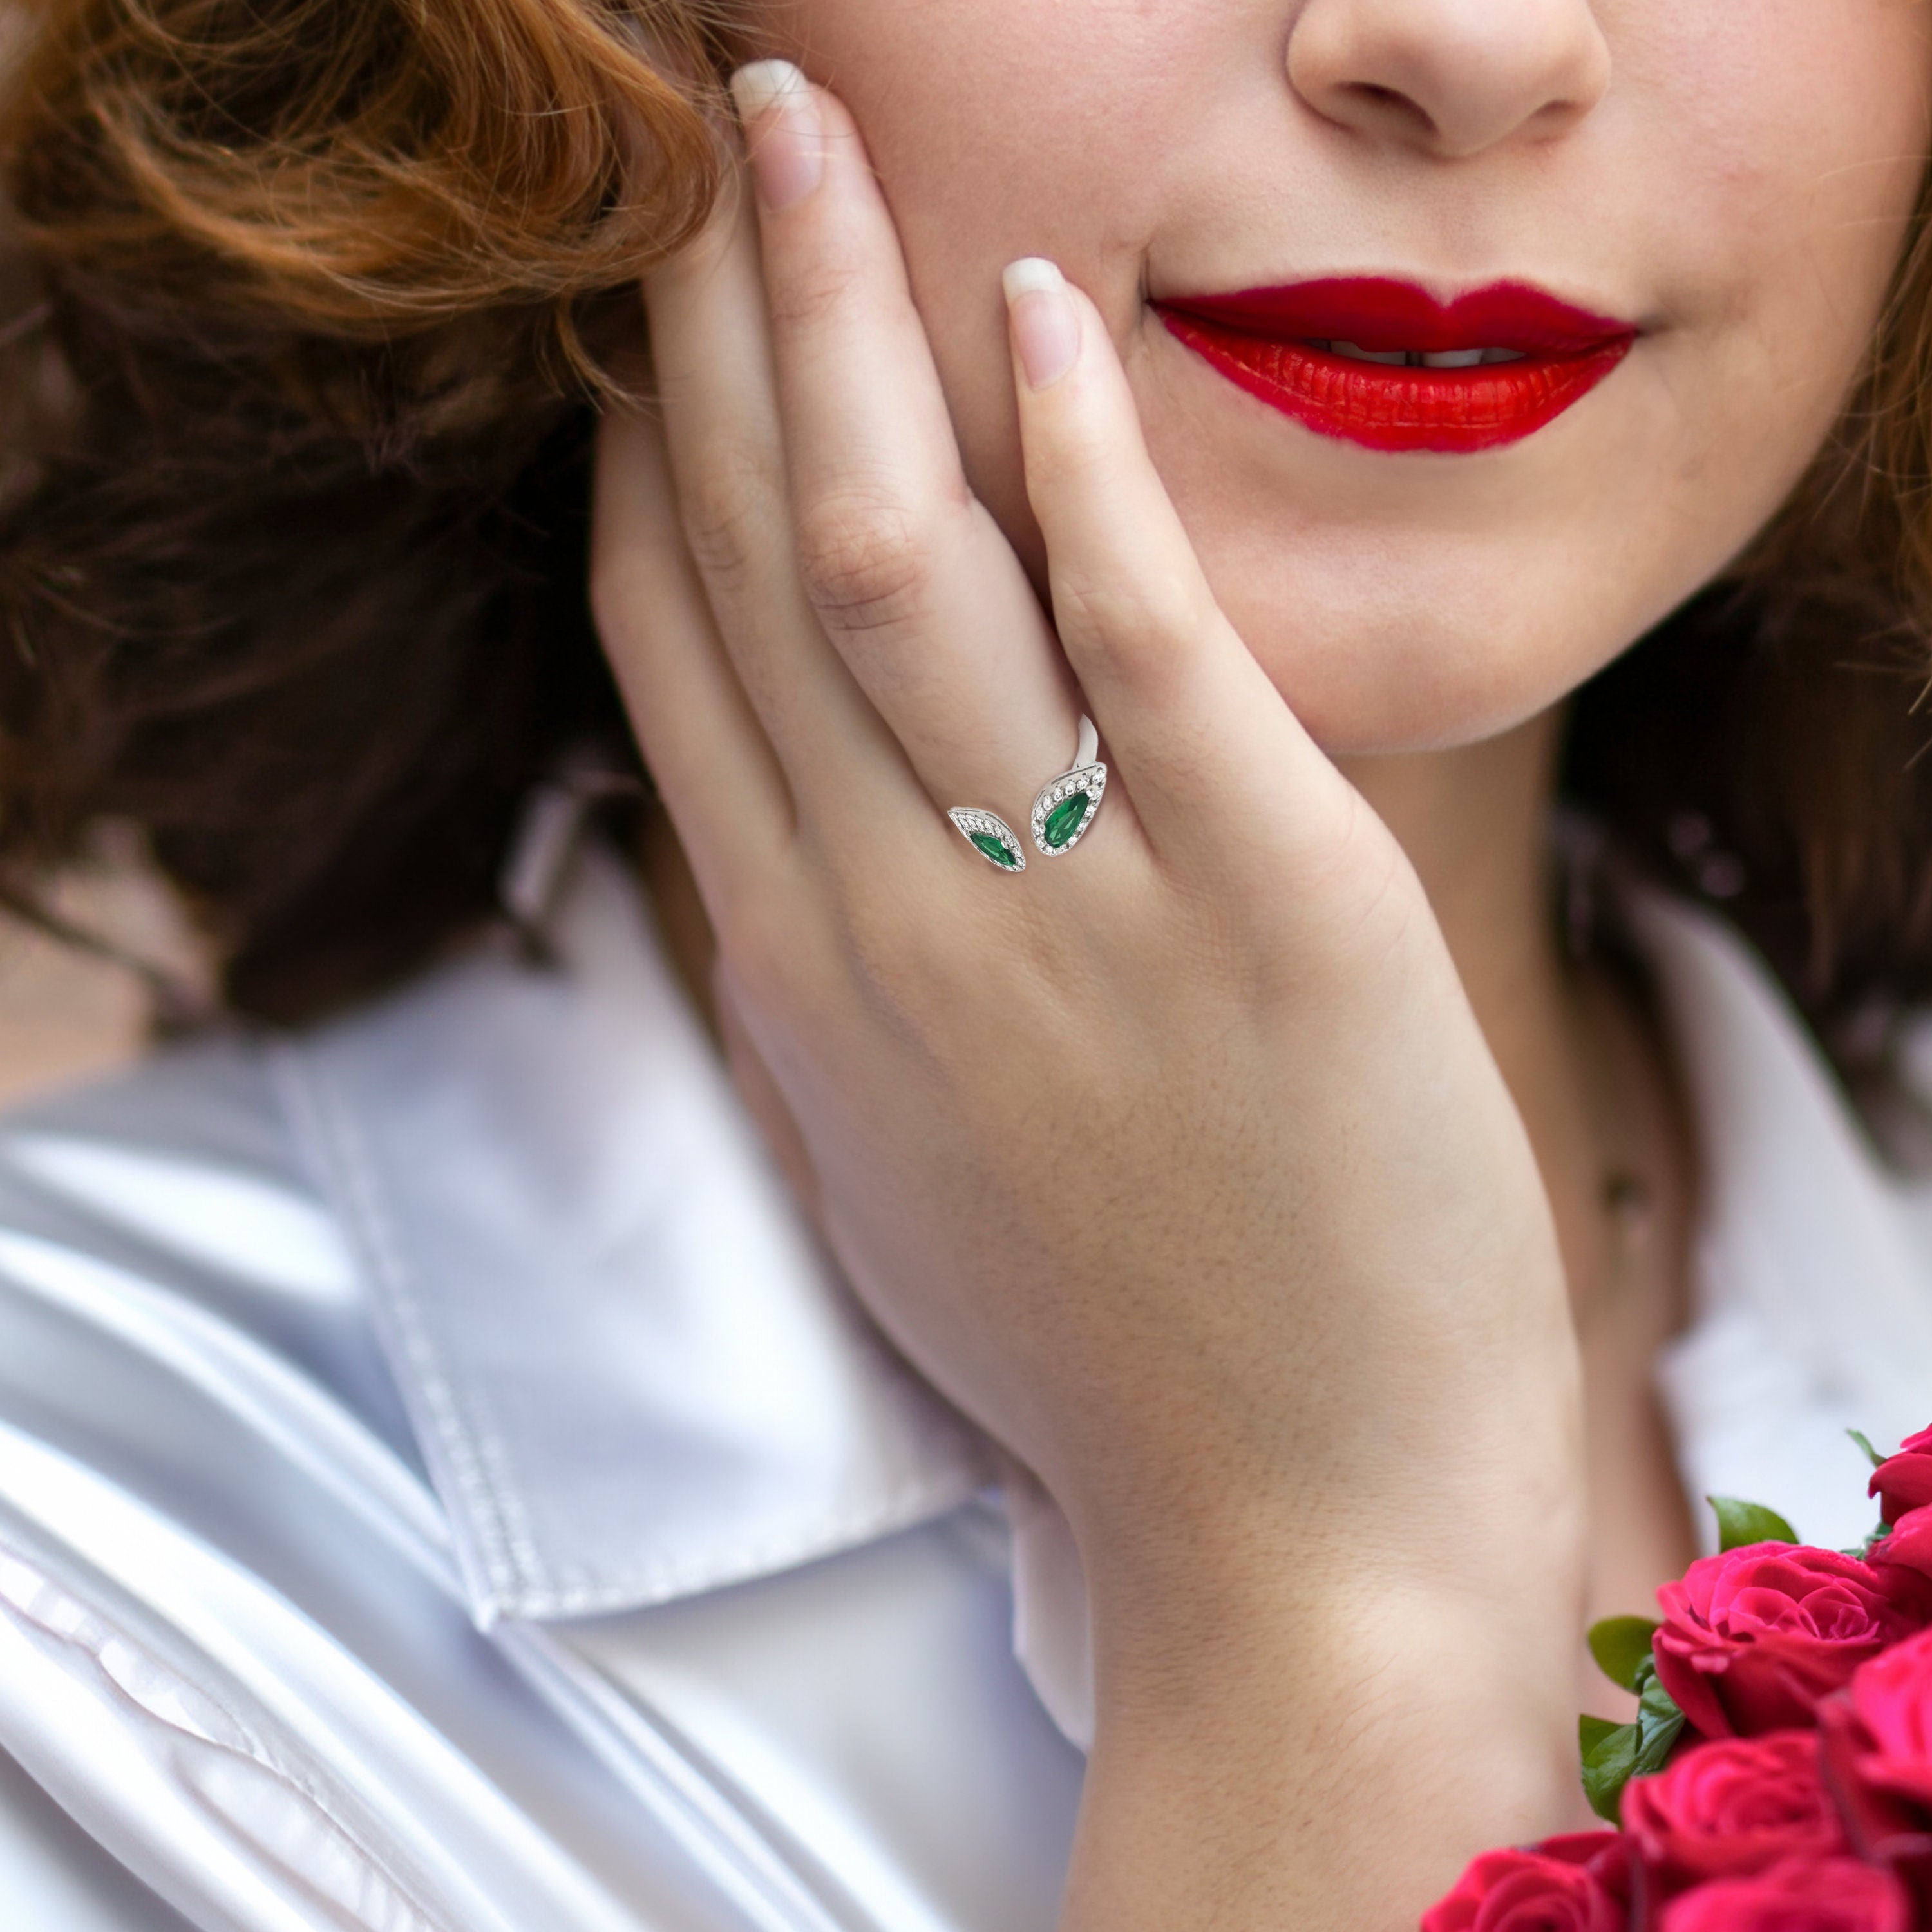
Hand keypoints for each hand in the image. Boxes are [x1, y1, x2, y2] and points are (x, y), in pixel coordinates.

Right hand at [593, 63, 1585, 1927]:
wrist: (1286, 1530)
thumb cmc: (1104, 1335)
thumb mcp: (900, 1144)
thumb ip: (841, 950)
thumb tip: (808, 779)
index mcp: (797, 966)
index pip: (670, 645)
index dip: (648, 447)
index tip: (652, 308)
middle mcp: (885, 916)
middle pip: (753, 555)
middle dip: (712, 315)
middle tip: (707, 121)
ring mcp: (1065, 911)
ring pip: (897, 562)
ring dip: (843, 318)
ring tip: (807, 129)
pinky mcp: (1269, 907)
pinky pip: (1142, 642)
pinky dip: (1082, 464)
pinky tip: (1041, 312)